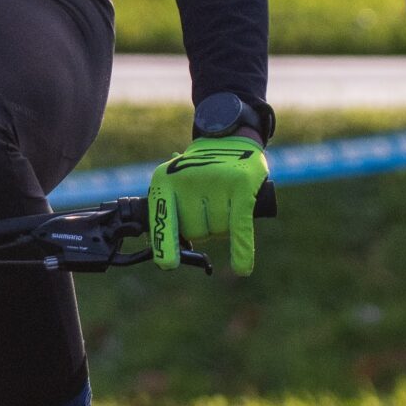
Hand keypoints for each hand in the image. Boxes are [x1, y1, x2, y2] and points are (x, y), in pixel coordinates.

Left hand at [148, 133, 268, 275]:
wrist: (228, 137)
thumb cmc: (197, 171)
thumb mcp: (174, 182)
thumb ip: (170, 214)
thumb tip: (168, 255)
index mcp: (164, 180)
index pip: (163, 219)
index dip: (166, 242)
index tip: (168, 263)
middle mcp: (187, 180)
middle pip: (195, 232)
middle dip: (203, 229)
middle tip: (209, 206)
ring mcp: (215, 182)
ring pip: (218, 230)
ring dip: (223, 227)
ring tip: (225, 202)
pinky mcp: (241, 186)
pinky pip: (239, 226)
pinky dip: (242, 249)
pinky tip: (242, 268)